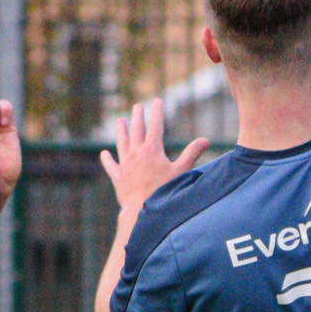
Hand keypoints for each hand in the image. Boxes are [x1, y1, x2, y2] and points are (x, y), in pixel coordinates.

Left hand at [99, 99, 207, 215]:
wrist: (142, 210)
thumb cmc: (163, 191)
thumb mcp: (181, 171)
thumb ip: (192, 154)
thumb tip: (205, 140)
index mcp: (152, 149)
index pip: (155, 125)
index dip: (156, 112)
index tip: (156, 101)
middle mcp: (136, 153)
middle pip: (136, 130)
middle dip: (138, 117)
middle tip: (137, 107)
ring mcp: (125, 164)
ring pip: (121, 142)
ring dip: (121, 131)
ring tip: (120, 121)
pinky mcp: (118, 177)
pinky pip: (111, 165)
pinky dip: (108, 159)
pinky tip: (104, 154)